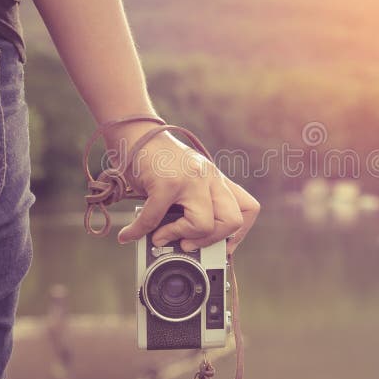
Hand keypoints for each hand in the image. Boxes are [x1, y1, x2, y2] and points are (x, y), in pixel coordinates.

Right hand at [108, 122, 259, 253]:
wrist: (134, 132)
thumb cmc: (155, 160)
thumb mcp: (183, 179)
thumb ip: (189, 205)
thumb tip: (182, 240)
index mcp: (216, 179)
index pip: (248, 209)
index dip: (238, 235)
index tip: (220, 247)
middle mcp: (209, 177)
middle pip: (232, 222)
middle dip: (211, 241)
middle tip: (189, 242)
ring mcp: (190, 179)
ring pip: (204, 225)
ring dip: (180, 236)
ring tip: (160, 236)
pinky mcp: (167, 183)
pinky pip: (156, 220)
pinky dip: (139, 231)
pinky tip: (130, 233)